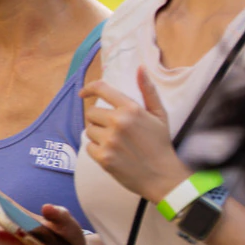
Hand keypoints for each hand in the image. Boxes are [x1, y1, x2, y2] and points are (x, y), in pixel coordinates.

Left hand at [82, 67, 187, 201]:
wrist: (162, 176)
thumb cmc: (160, 143)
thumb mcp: (159, 114)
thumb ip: (148, 90)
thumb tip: (140, 67)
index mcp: (131, 108)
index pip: (101, 89)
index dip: (89, 88)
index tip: (83, 93)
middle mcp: (118, 122)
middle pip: (91, 113)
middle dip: (99, 120)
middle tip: (115, 130)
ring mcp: (110, 140)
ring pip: (88, 130)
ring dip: (97, 135)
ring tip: (116, 143)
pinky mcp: (103, 157)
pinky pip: (88, 147)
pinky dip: (97, 150)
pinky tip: (113, 154)